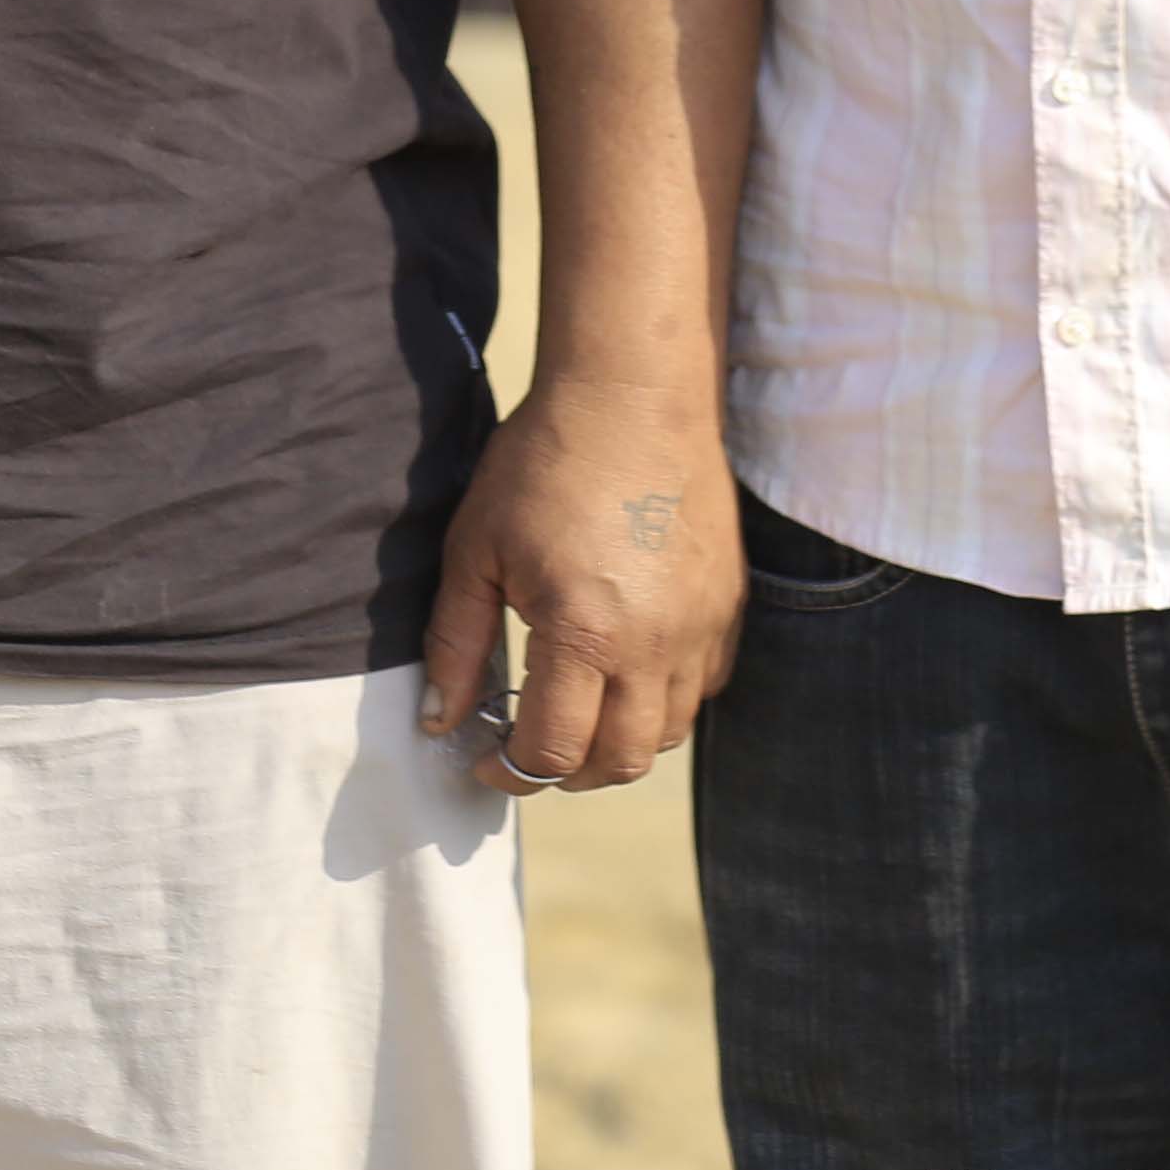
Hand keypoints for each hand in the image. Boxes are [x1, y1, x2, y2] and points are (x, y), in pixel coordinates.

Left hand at [418, 372, 742, 792]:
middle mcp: (656, 644)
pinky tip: (626, 667)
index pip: (553, 750)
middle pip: (620, 763)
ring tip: (577, 712)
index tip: (485, 758)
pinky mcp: (731, 606)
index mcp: (585, 633)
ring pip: (669, 732)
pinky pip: (704, 686)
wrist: (634, 395)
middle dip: (567, 774)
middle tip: (530, 748)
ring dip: (619, 743)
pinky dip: (664, 700)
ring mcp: (703, 628)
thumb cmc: (545, 462)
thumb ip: (456, 642)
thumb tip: (438, 719)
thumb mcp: (477, 549)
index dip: (511, 770)